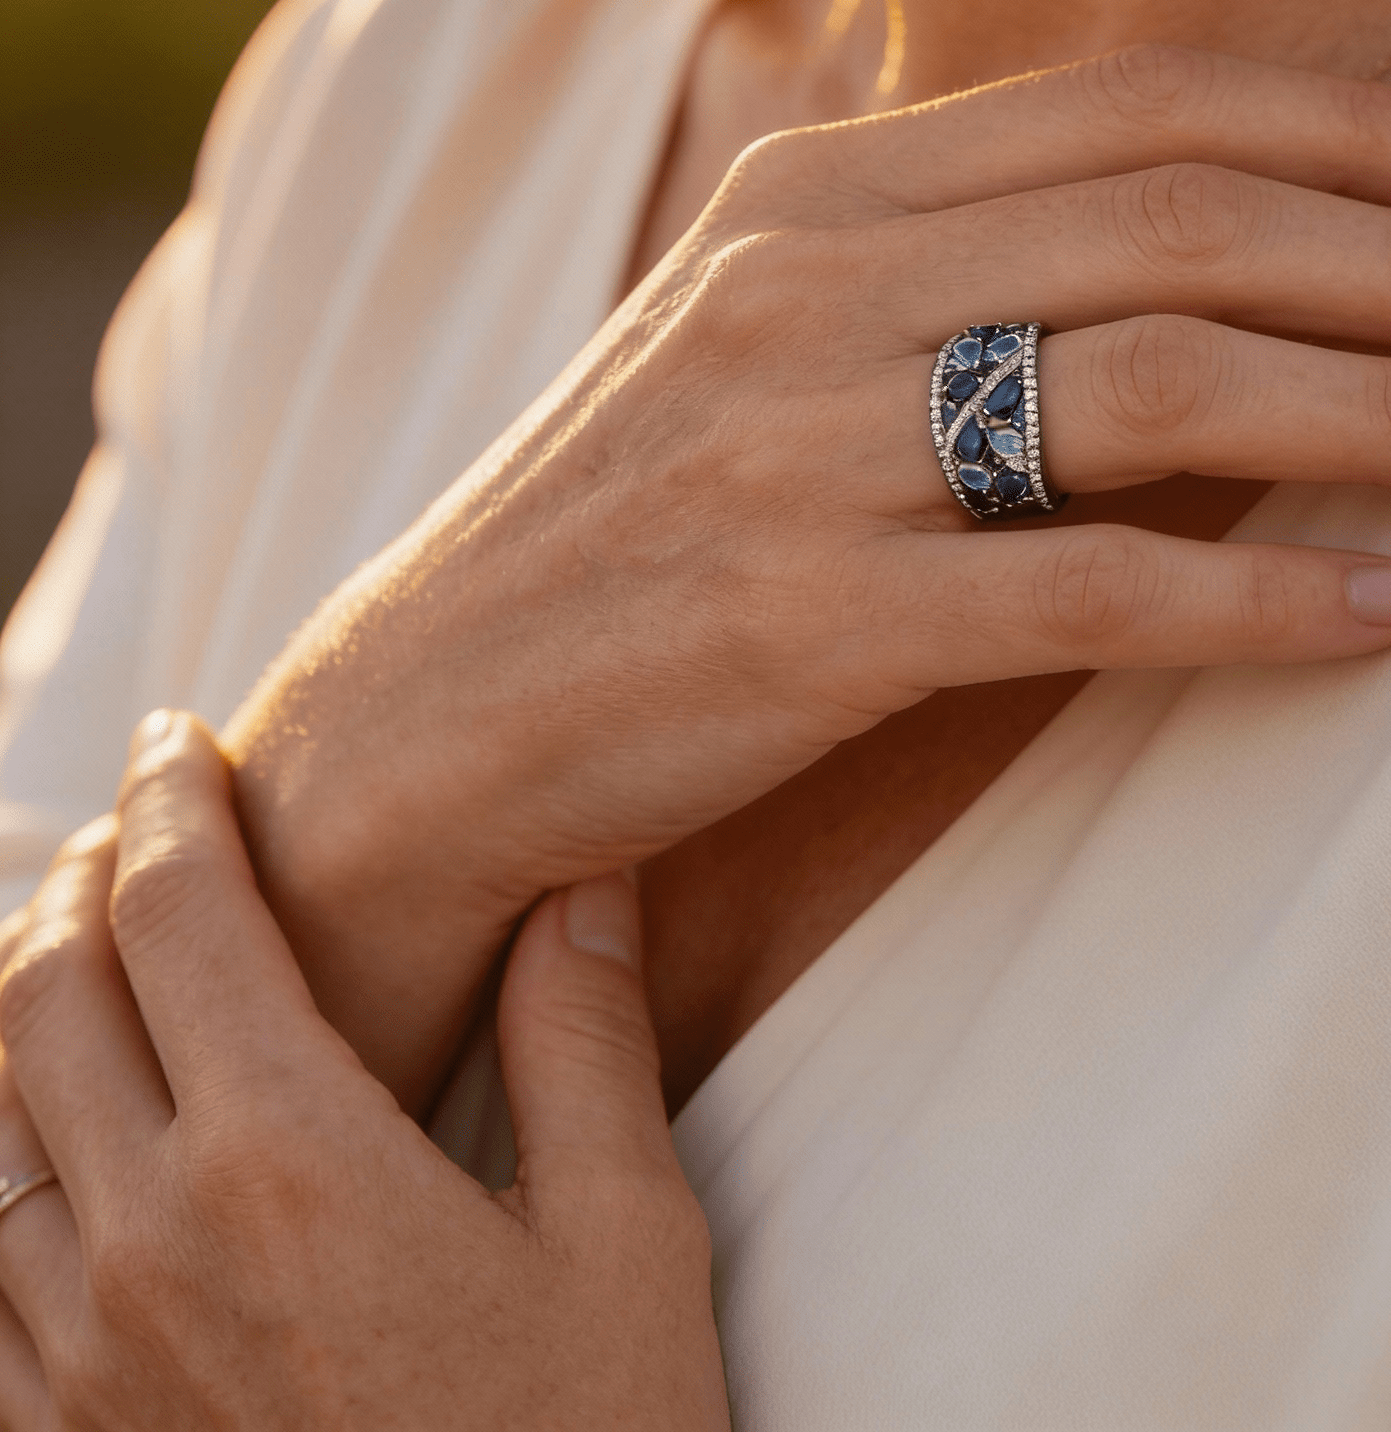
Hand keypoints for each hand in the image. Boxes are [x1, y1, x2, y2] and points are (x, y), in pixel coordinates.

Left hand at [0, 715, 726, 1431]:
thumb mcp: (627, 1241)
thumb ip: (582, 1038)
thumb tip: (579, 875)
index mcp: (291, 1159)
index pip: (183, 912)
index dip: (171, 799)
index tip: (179, 736)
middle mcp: (151, 1240)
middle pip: (44, 990)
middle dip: (79, 875)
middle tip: (129, 823)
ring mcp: (80, 1358)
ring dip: (17, 1003)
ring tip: (74, 947)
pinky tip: (41, 1145)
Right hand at [224, 44, 1390, 1098]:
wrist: (431, 710)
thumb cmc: (649, 522)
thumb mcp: (786, 343)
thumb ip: (971, 272)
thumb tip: (1237, 261)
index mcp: (822, 189)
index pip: (1138, 108)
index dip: (1351, 128)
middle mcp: (812, 281)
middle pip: (1181, 222)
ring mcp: (798, 444)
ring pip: (1159, 380)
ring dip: (1387, 407)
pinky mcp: (800, 618)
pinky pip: (1085, 588)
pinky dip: (1263, 595)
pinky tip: (1389, 610)